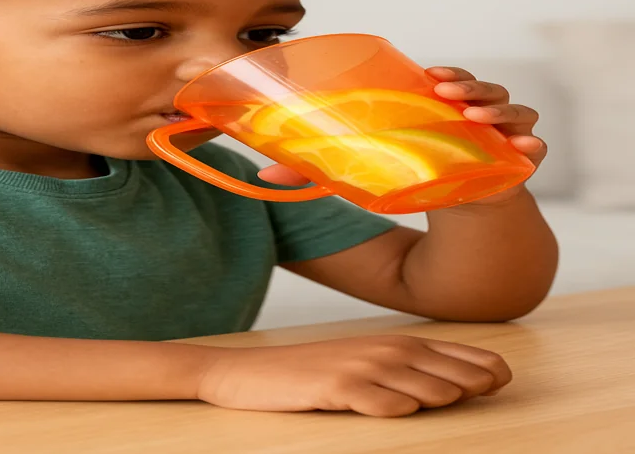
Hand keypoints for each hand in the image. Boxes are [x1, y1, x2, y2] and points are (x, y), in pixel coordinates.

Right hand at [196, 335, 511, 415]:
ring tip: (448, 401)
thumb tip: (463, 383)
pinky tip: (400, 409)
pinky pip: (380, 403)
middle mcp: (382, 351)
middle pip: (446, 371)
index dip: (484, 367)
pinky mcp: (337, 389)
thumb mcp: (363, 361)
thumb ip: (408, 368)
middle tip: (488, 390)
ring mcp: (360, 369)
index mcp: (393, 343)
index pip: (455, 353)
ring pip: (421, 389)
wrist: (250, 373)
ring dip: (439, 397)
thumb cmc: (312, 371)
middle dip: (472, 382)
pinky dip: (395, 408)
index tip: (502, 379)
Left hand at [257, 67, 545, 202]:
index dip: (447, 75)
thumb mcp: (362, 172)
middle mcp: (473, 116)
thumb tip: (265, 174)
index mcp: (438, 109)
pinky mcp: (516, 164)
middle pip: (481, 90)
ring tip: (479, 119)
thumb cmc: (409, 173)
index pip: (449, 81)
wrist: (456, 206)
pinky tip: (528, 148)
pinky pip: (532, 148)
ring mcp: (499, 138)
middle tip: (448, 93)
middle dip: (471, 87)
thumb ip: (316, 171)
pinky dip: (532, 145)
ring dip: (500, 110)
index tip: (432, 76)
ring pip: (511, 112)